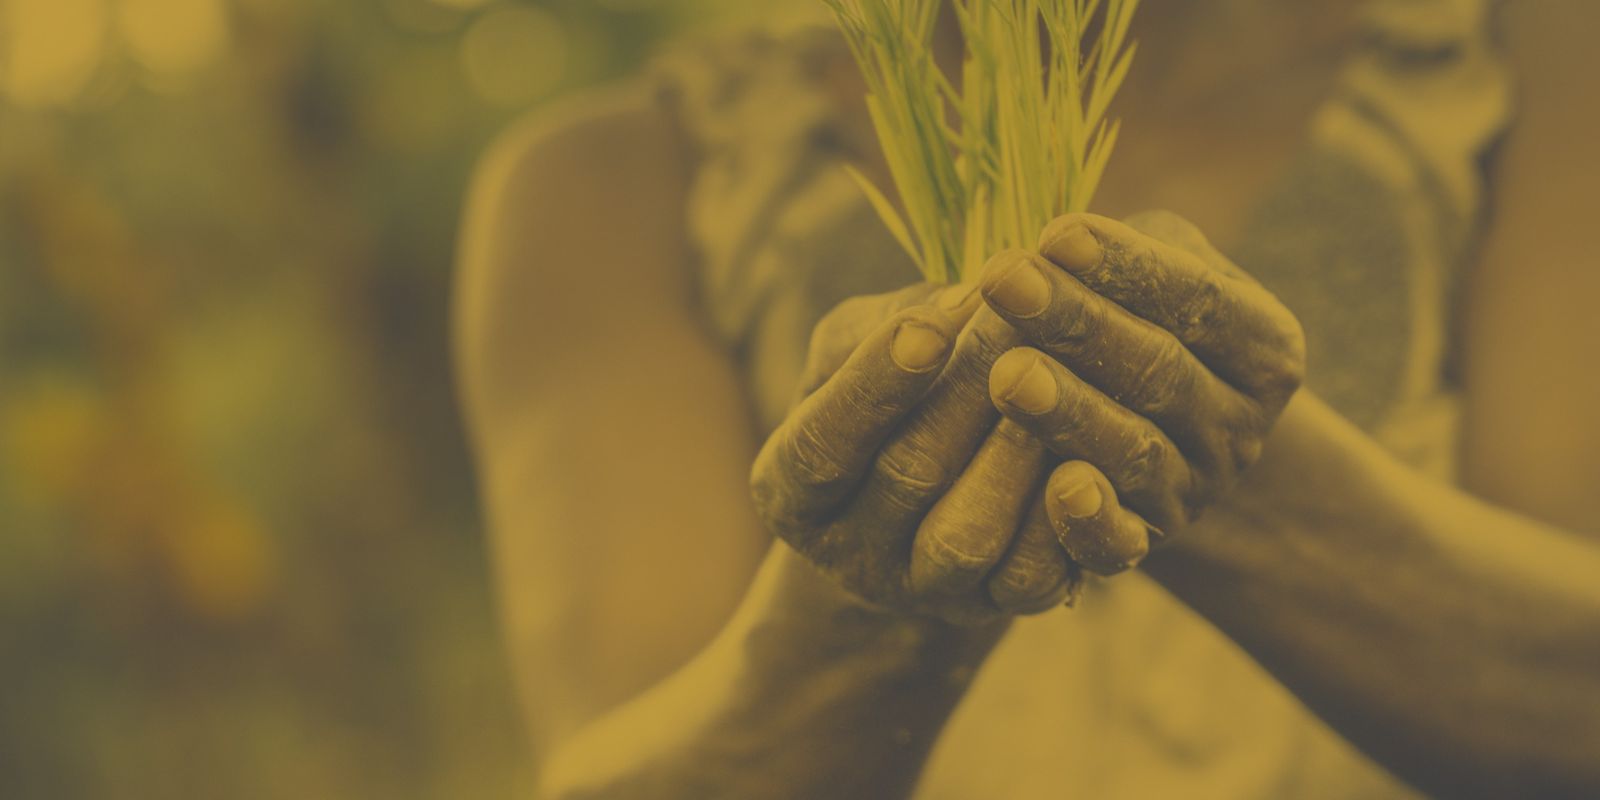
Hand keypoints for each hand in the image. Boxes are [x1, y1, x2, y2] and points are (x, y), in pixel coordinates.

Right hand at [749, 283, 1080, 624]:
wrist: (927, 500)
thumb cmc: (889, 394)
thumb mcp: (857, 350)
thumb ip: (885, 324)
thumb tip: (961, 302)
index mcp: (791, 491)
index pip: (821, 446)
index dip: (874, 387)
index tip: (928, 327)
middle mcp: (849, 554)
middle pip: (906, 479)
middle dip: (966, 393)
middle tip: (1019, 318)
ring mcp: (925, 591)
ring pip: (970, 536)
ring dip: (1015, 453)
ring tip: (1055, 378)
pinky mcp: (998, 608)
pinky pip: (1034, 578)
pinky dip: (1065, 518)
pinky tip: (1090, 454)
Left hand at [978, 211, 1306, 573]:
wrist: (1167, 437)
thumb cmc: (1147, 321)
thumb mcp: (1162, 270)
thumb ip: (1124, 255)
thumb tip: (1047, 250)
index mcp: (1265, 346)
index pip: (1200, 301)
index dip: (1128, 268)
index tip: (1056, 234)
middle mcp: (1240, 426)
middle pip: (1161, 372)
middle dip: (1078, 323)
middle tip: (1005, 282)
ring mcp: (1195, 491)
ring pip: (1134, 452)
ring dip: (1070, 412)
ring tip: (1006, 372)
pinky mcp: (1143, 543)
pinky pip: (1119, 543)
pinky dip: (1092, 520)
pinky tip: (1057, 487)